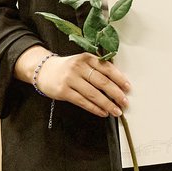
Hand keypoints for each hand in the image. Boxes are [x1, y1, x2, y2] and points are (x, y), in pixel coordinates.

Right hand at [14, 46, 128, 117]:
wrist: (43, 70)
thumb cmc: (69, 67)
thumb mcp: (84, 62)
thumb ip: (99, 68)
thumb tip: (119, 81)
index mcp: (88, 58)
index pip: (107, 69)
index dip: (119, 79)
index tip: (128, 88)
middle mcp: (79, 67)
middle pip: (102, 82)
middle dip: (116, 94)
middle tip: (125, 102)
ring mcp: (70, 79)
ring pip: (93, 94)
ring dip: (107, 104)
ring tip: (116, 111)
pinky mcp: (63, 92)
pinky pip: (82, 101)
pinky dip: (94, 108)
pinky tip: (102, 112)